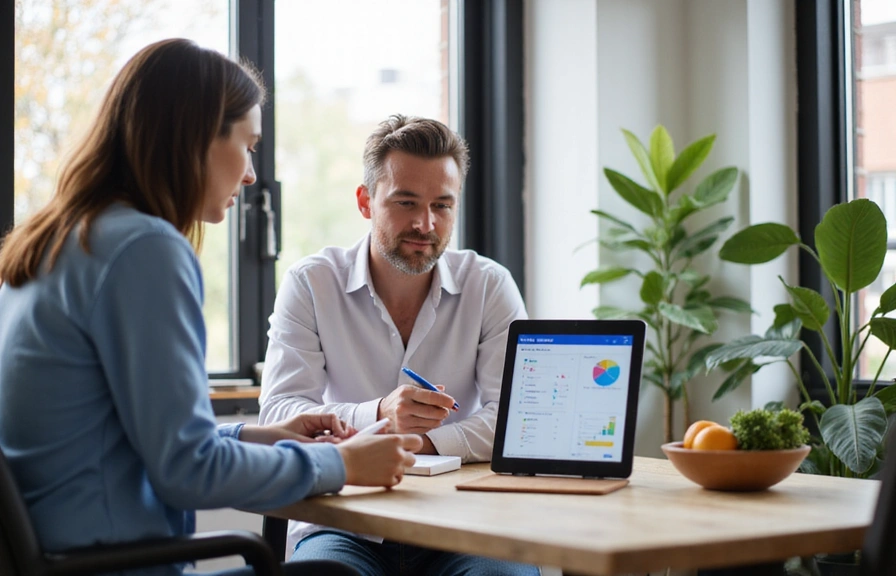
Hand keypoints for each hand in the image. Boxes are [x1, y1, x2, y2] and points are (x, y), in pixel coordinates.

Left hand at [239, 413, 354, 444]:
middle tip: (350, 444)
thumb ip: (317, 444)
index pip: (331, 418)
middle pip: (334, 426)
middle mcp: (311, 425)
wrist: (255, 443)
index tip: (342, 438)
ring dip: (337, 442)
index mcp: (308, 419)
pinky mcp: (308, 444)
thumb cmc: (272, 438)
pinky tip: (332, 455)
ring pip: (330, 436)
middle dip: (343, 434)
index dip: (340, 427)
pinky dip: (329, 448)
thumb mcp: (296, 441)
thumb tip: (337, 444)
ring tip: (342, 451)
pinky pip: (323, 444)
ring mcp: (310, 434)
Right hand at [337, 434, 422, 486]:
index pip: (417, 442)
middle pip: (413, 459)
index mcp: (395, 440)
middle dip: (405, 459)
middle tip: (392, 459)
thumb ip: (383, 432)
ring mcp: (395, 468)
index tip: (409, 448)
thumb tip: (388, 423)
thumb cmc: (354, 448)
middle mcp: (398, 454)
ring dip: (396, 469)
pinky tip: (378, 474)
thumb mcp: (370, 434)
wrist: (342, 463)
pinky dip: (389, 479)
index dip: (414, 446)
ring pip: (404, 470)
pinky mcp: (389, 481)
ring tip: (381, 466)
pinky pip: (396, 480)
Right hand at [377, 385, 455, 433]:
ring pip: (432, 422)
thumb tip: (443, 390)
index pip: (430, 396)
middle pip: (433, 412)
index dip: (444, 399)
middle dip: (444, 411)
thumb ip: (427, 388)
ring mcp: (404, 421)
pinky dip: (431, 425)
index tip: (452, 402)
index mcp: (406, 392)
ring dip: (439, 419)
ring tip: (437, 414)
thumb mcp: (410, 388)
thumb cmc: (399, 398)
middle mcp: (404, 407)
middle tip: (446, 409)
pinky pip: (427, 429)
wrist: (382, 413)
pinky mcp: (406, 431)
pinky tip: (427, 420)